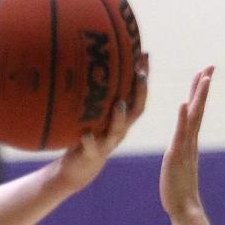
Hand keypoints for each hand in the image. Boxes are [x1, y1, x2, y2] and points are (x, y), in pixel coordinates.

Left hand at [54, 52, 149, 193]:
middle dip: (139, 93)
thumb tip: (95, 63)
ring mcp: (106, 143)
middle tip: (140, 75)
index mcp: (122, 118)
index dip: (144, 76)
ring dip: (119, 117)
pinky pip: (92, 148)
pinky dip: (90, 141)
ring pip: (117, 130)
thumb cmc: (88, 134)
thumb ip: (100, 95)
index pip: (138, 95)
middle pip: (136, 111)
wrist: (79, 168)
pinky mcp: (91, 155)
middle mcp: (119, 130)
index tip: (145, 55)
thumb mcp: (95, 113)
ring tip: (119, 104)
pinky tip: (86, 134)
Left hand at [160, 66, 212, 220]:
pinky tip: (185, 103)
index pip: (194, 111)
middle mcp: (189, 141)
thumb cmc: (177, 189)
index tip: (204, 73)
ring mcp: (185, 147)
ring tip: (204, 76)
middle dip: (203, 87)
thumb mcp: (176, 165)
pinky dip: (183, 118)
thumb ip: (178, 154)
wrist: (182, 208)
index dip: (199, 92)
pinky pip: (181, 134)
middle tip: (210, 66)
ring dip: (199, 96)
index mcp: (187, 141)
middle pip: (198, 108)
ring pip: (194, 117)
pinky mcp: (177, 155)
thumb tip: (178, 148)